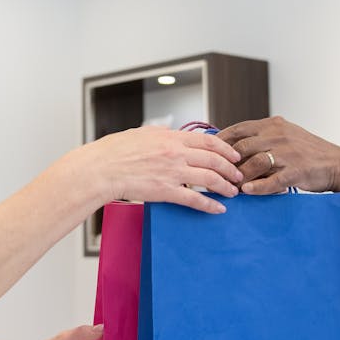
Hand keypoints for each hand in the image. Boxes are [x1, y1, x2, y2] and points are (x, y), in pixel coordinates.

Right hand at [84, 126, 242, 212]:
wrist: (101, 169)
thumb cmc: (115, 151)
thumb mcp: (141, 133)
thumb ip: (160, 133)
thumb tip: (170, 130)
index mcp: (171, 137)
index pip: (208, 142)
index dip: (226, 150)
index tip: (234, 156)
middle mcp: (175, 153)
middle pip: (214, 160)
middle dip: (231, 169)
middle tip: (238, 176)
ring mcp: (172, 172)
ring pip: (209, 180)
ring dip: (225, 187)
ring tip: (232, 193)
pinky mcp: (166, 192)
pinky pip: (195, 200)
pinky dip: (210, 205)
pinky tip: (218, 209)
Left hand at [216, 116, 339, 194]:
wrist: (338, 163)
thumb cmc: (308, 152)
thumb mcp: (284, 136)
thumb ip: (261, 138)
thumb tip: (231, 148)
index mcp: (273, 124)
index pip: (239, 129)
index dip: (220, 142)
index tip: (207, 153)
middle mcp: (279, 135)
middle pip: (242, 147)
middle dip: (226, 163)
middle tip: (214, 175)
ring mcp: (288, 152)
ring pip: (255, 163)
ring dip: (240, 176)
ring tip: (230, 187)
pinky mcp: (298, 170)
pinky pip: (274, 180)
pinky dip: (259, 187)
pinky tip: (248, 193)